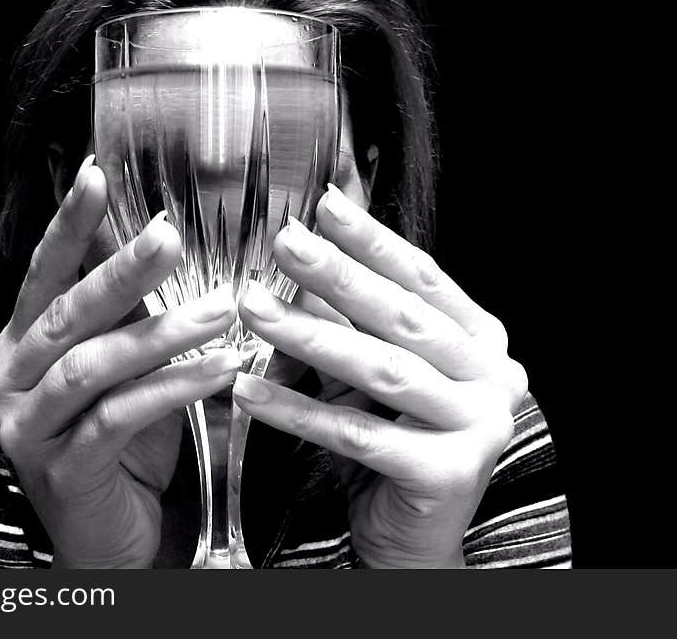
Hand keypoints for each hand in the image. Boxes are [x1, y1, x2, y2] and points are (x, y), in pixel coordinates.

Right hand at [0, 157, 238, 567]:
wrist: (114, 535)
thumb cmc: (124, 444)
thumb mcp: (125, 369)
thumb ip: (130, 315)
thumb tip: (160, 240)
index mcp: (23, 349)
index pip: (43, 276)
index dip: (70, 227)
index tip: (95, 175)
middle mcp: (11, 383)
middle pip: (65, 314)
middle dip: (120, 271)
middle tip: (169, 236)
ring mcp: (27, 429)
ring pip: (91, 365)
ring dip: (159, 333)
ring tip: (218, 311)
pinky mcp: (61, 469)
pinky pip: (118, 417)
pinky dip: (172, 388)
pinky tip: (220, 368)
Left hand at [234, 185, 526, 567]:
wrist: (417, 540)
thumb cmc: (397, 446)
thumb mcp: (374, 373)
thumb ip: (351, 322)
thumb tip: (304, 260)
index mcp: (481, 341)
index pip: (424, 277)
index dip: (373, 240)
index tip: (327, 204)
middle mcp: (493, 376)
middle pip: (403, 315)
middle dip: (338, 275)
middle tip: (286, 241)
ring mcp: (480, 424)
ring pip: (380, 369)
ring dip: (309, 335)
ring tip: (254, 305)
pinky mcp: (449, 472)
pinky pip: (358, 434)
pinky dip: (298, 411)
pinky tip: (250, 390)